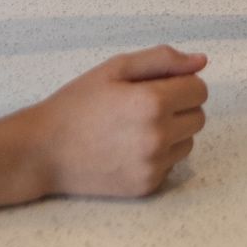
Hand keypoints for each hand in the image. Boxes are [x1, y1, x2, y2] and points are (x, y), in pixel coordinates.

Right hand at [24, 46, 209, 197]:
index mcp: (152, 102)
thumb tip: (202, 62)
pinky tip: (129, 149)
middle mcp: (159, 136)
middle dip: (179, 107)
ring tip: (136, 128)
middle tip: (144, 106)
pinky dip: (159, 156)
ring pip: (188, 142)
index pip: (199, 89)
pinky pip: (171, 165)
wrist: (44, 151)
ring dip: (172, 132)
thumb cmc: (77, 104)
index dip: (180, 83)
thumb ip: (162, 60)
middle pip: (199, 117)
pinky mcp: (147, 186)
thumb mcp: (114, 69)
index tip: (155, 86)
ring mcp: (154, 165)